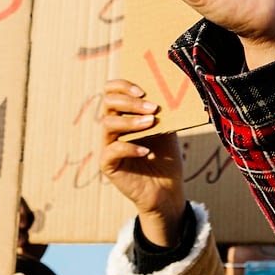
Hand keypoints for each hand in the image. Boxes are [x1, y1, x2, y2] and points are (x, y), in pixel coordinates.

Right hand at [99, 79, 185, 245]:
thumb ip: (161, 110)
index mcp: (124, 113)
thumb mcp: (167, 127)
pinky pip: (112, 150)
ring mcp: (108, 144)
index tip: (143, 90)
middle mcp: (112, 126)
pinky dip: (130, 147)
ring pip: (107, 124)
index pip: (111, 91)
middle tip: (152, 108)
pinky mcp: (108, 164)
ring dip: (131, 121)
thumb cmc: (166, 155)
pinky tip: (146, 151)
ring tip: (151, 124)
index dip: (123, 85)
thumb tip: (164, 89)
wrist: (167, 188)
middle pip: (108, 103)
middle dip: (130, 102)